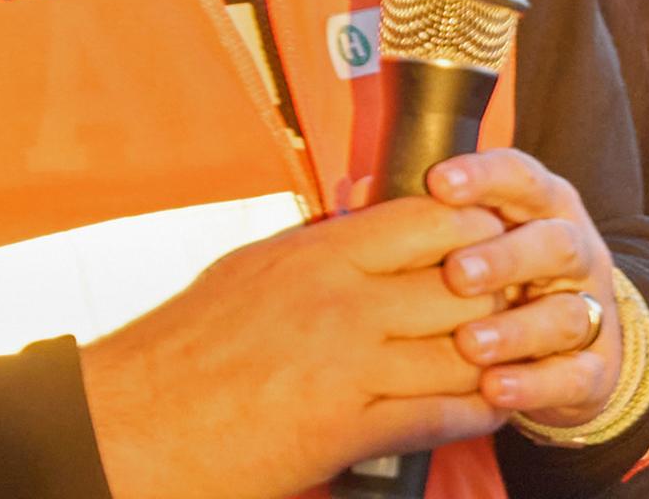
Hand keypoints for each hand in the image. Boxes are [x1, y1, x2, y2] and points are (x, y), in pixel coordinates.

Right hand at [80, 196, 504, 498]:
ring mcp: (346, 365)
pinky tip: (490, 407)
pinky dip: (475, 411)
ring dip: (500, 356)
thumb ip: (316, 251)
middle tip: (525, 300)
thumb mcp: (248, 274)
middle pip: (465, 279)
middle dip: (504, 293)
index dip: (480, 229)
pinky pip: (438, 414)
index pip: (433, 218)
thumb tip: (362, 227)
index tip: (498, 241)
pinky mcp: (345, 429)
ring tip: (520, 356)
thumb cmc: (176, 356)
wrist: (123, 429)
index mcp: (316, 254)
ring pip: (464, 347)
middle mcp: (340, 300)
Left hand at [420, 147, 627, 424]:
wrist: (566, 348)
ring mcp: (590, 312)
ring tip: (469, 344)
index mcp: (542, 211)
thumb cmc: (499, 281)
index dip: (485, 177)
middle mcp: (574, 254)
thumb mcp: (472, 239)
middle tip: (457, 274)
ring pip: (566, 314)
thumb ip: (421, 219)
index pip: (521, 178)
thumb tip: (358, 191)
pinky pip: (573, 377)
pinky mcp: (594, 369)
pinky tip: (493, 388)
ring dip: (517, 329)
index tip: (440, 182)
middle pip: (554, 243)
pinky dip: (535, 384)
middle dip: (505, 258)